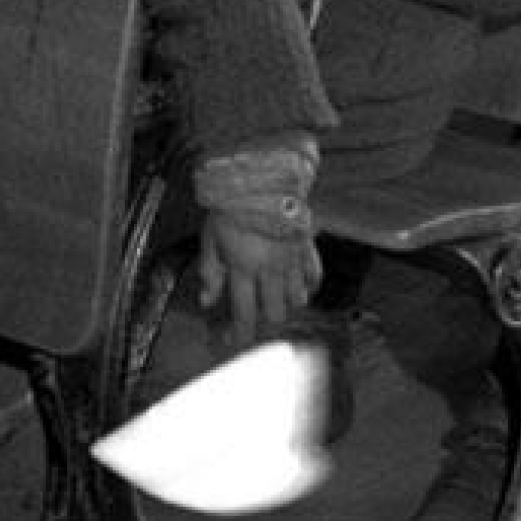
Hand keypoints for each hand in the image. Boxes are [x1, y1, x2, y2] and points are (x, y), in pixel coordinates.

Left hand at [195, 206, 319, 343]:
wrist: (259, 179)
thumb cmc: (230, 208)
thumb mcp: (210, 238)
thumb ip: (210, 272)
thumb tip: (206, 302)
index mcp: (244, 268)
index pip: (244, 314)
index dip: (237, 335)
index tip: (230, 342)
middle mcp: (270, 269)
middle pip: (274, 315)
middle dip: (263, 324)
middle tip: (253, 320)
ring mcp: (292, 260)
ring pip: (297, 301)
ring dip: (285, 306)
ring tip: (273, 301)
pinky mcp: (307, 248)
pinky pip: (315, 277)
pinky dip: (308, 287)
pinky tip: (298, 285)